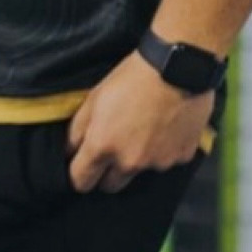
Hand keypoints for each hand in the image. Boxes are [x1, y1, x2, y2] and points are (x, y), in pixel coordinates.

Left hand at [66, 51, 215, 192]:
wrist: (177, 66)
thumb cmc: (132, 76)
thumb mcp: (95, 96)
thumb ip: (77, 129)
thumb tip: (69, 151)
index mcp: (102, 147)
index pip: (80, 181)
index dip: (79, 174)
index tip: (84, 164)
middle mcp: (129, 162)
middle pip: (111, 185)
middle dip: (108, 172)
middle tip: (115, 146)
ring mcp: (157, 163)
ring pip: (140, 172)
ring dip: (139, 158)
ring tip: (146, 129)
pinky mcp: (181, 157)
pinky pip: (167, 160)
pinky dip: (164, 149)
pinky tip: (167, 126)